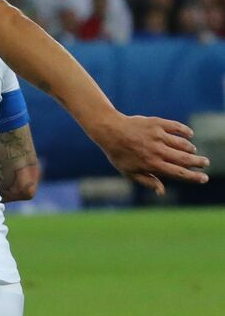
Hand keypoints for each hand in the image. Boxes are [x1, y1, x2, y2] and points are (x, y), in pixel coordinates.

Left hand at [92, 115, 208, 195]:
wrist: (110, 131)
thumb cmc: (119, 154)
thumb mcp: (129, 172)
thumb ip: (147, 181)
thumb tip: (161, 192)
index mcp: (152, 165)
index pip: (178, 172)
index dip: (193, 176)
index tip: (204, 178)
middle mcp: (157, 151)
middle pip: (185, 158)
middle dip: (198, 162)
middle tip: (205, 163)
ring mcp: (158, 136)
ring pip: (183, 143)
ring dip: (190, 148)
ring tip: (192, 150)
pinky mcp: (158, 123)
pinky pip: (178, 127)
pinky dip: (186, 132)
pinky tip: (189, 135)